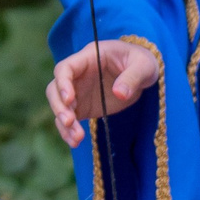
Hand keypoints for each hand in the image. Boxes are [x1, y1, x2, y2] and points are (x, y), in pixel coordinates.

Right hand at [46, 39, 163, 147]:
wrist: (142, 72)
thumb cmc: (142, 62)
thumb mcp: (144, 65)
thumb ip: (132, 77)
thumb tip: (120, 93)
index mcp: (89, 58)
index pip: (65, 68)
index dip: (63, 83)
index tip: (69, 99)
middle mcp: (78, 75)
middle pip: (55, 88)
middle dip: (59, 106)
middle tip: (70, 122)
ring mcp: (79, 92)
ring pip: (59, 106)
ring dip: (63, 123)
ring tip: (76, 139)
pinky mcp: (84, 107)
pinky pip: (70, 120)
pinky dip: (69, 131)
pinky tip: (75, 142)